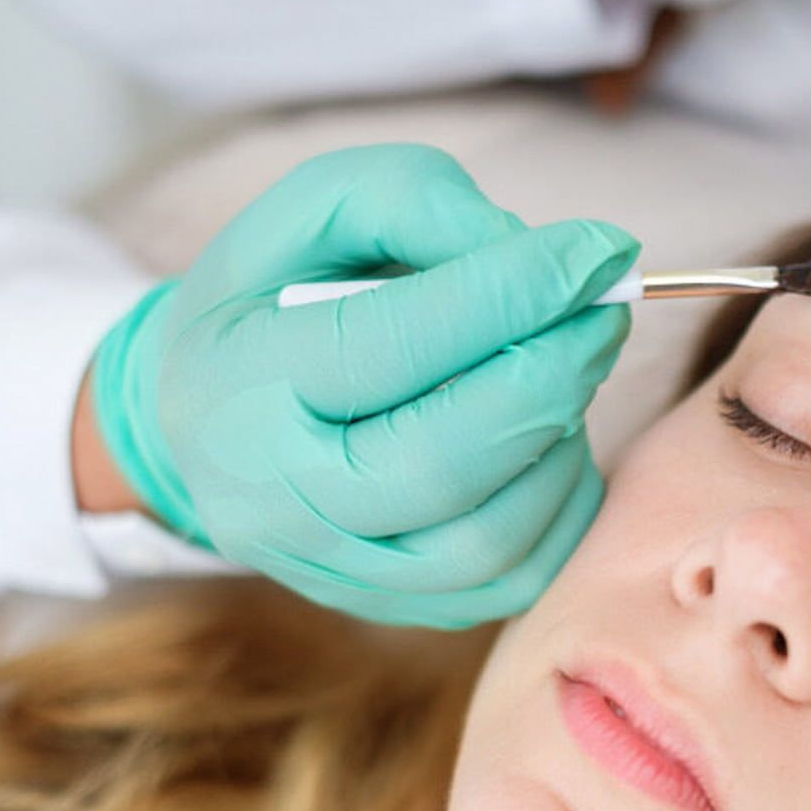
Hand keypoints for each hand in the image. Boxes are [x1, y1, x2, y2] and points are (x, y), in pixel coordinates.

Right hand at [88, 143, 639, 627]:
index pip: (390, 345)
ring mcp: (336, 569)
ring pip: (487, 537)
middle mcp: (279, 499)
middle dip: (549, 376)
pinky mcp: (395, 606)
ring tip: (563, 374)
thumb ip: (409, 203)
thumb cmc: (273, 302)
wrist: (208, 425)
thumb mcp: (310, 213)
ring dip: (558, 444)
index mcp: (245, 384)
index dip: (511, 294)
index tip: (597, 249)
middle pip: (441, 461)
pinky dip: (559, 504)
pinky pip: (514, 577)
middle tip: (602, 313)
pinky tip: (550, 440)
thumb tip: (521, 249)